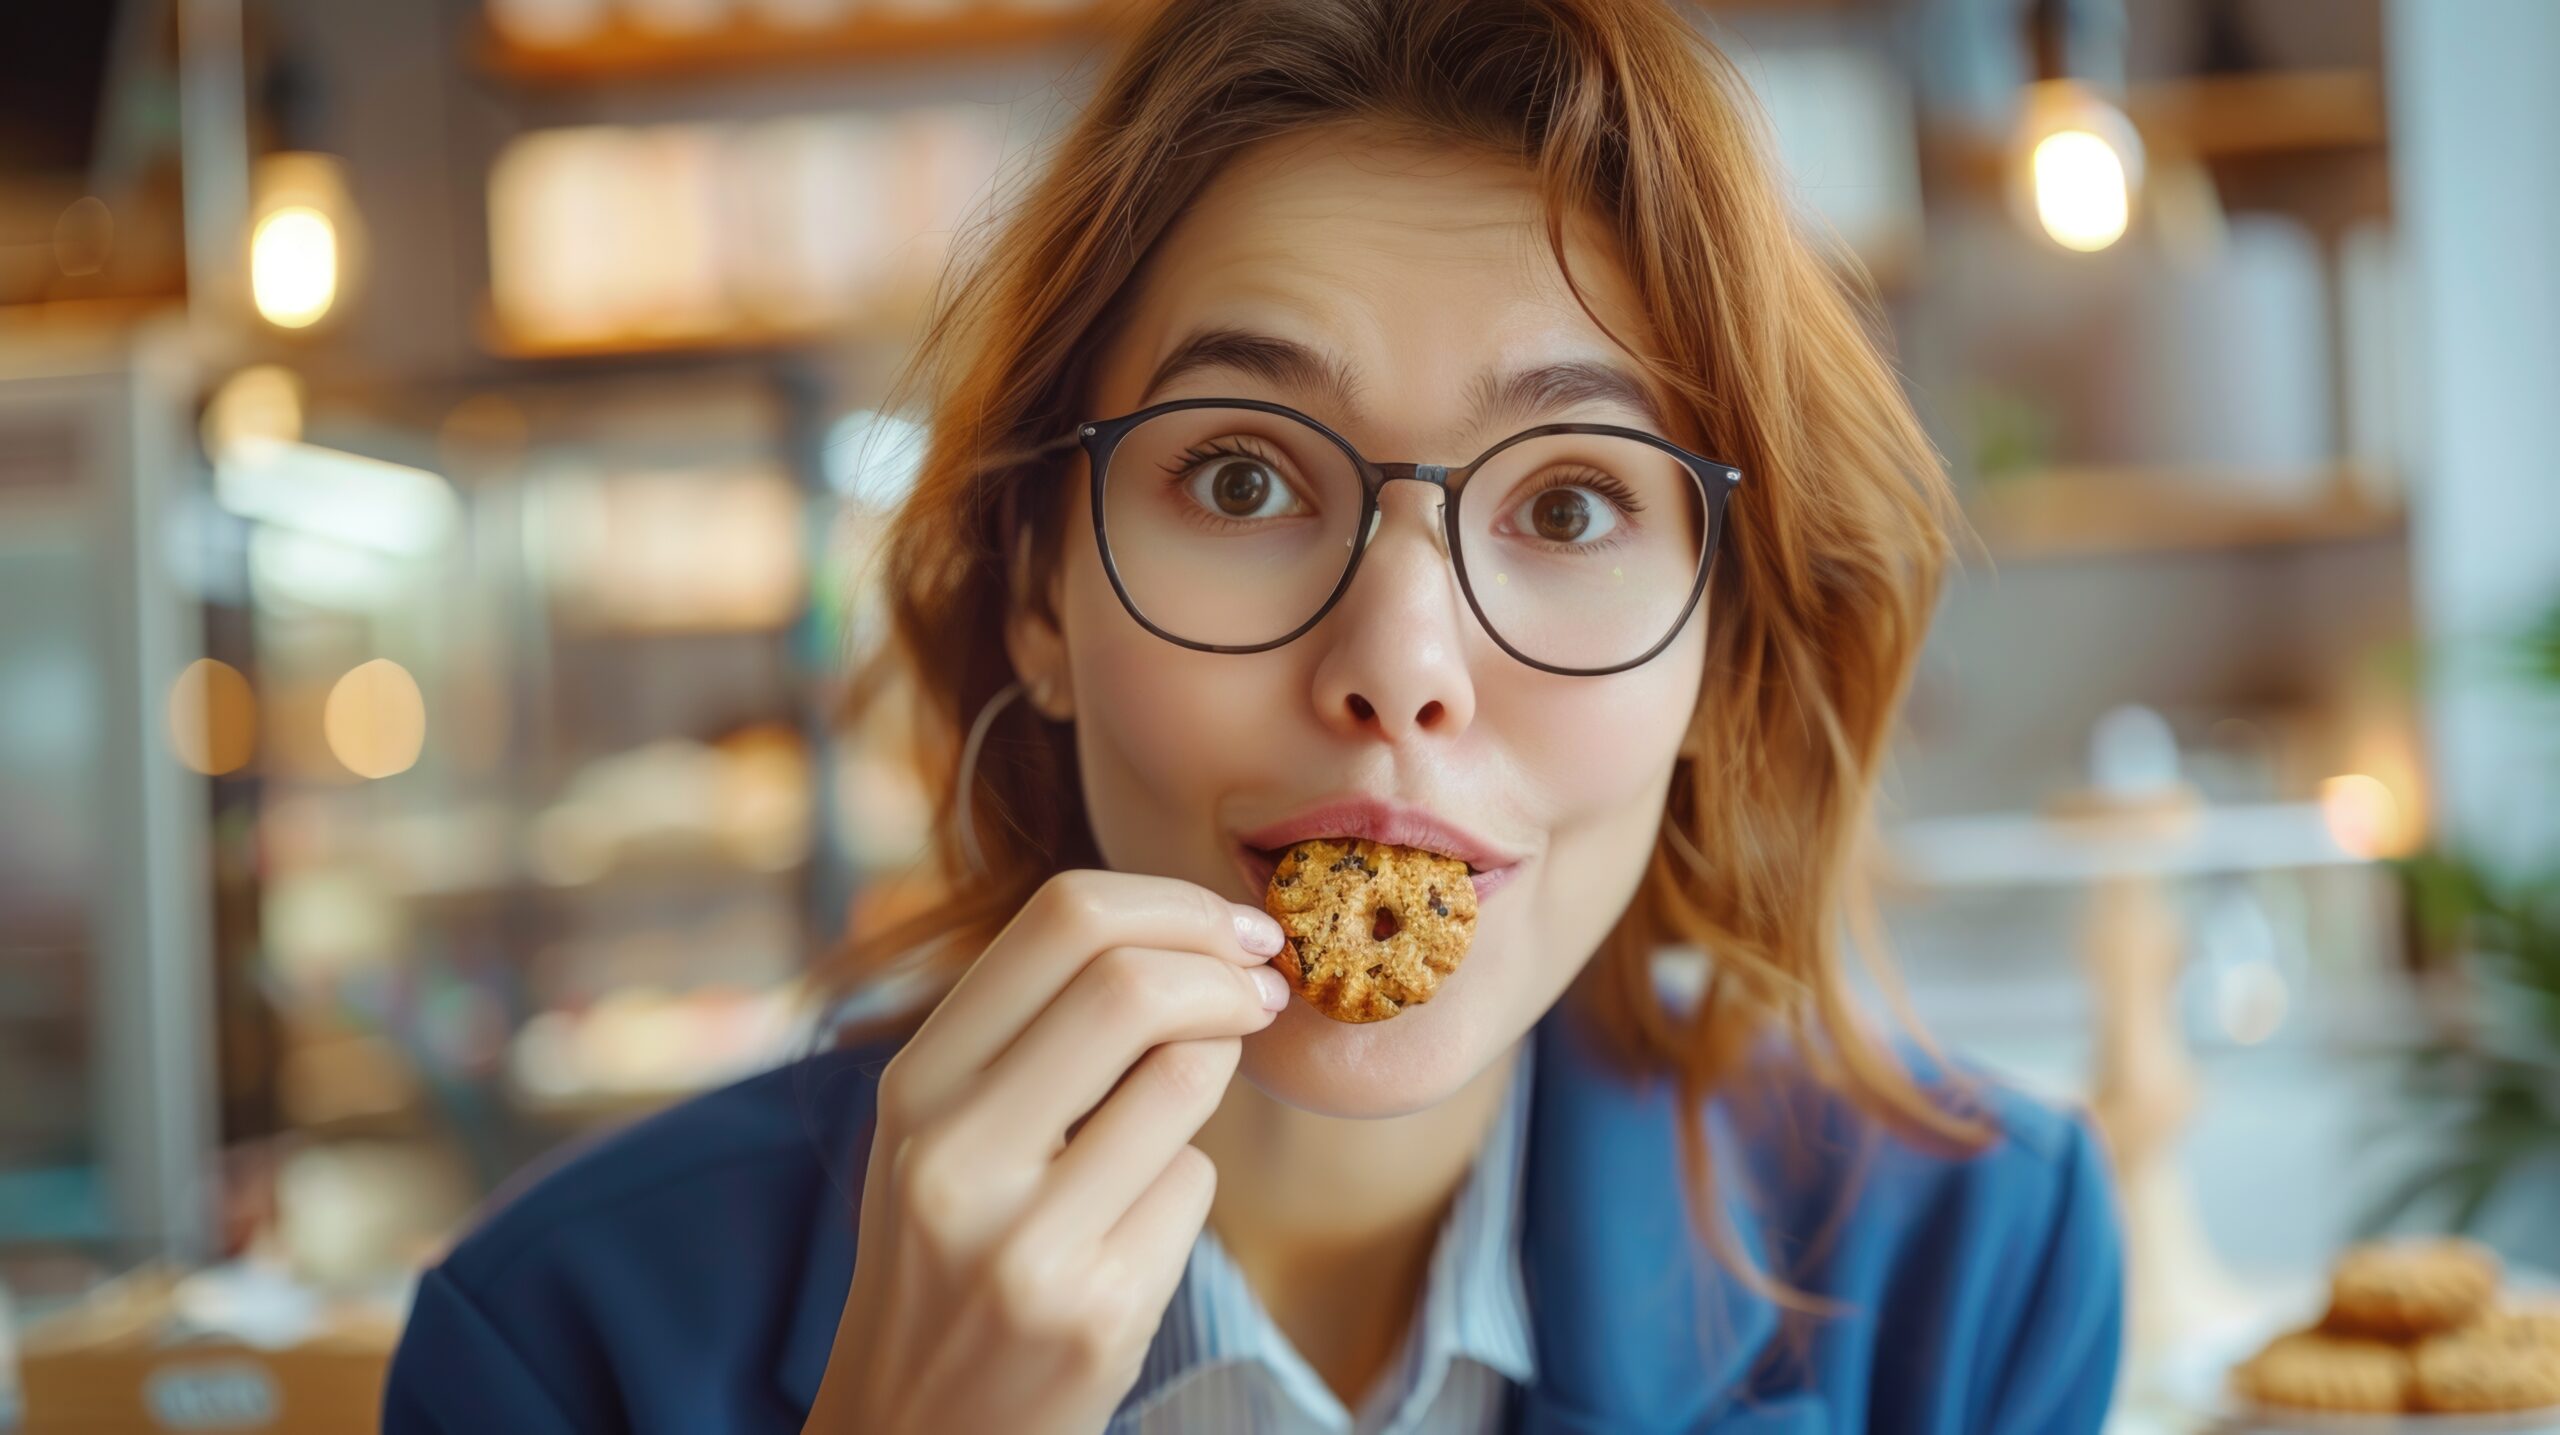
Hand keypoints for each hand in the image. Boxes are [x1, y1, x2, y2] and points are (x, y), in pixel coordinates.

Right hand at [802, 870, 1290, 1434]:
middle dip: (1226, 970)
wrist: (915, 1433)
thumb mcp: (941, 1134)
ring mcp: (1026, 1239)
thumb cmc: (950, 1259)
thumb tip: (1190, 931)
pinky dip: (1188, 1183)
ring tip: (1182, 1105)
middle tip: (1261, 988)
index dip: (1176, 904)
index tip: (1234, 928)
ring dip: (1215, 1071)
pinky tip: (1136, 1227)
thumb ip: (1031, 1032)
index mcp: (914, 1086)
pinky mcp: (1099, 1310)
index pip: (1060, 920)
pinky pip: (1195, 1185)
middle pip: (1132, 984)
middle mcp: (955, 1154)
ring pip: (1183, 1079)